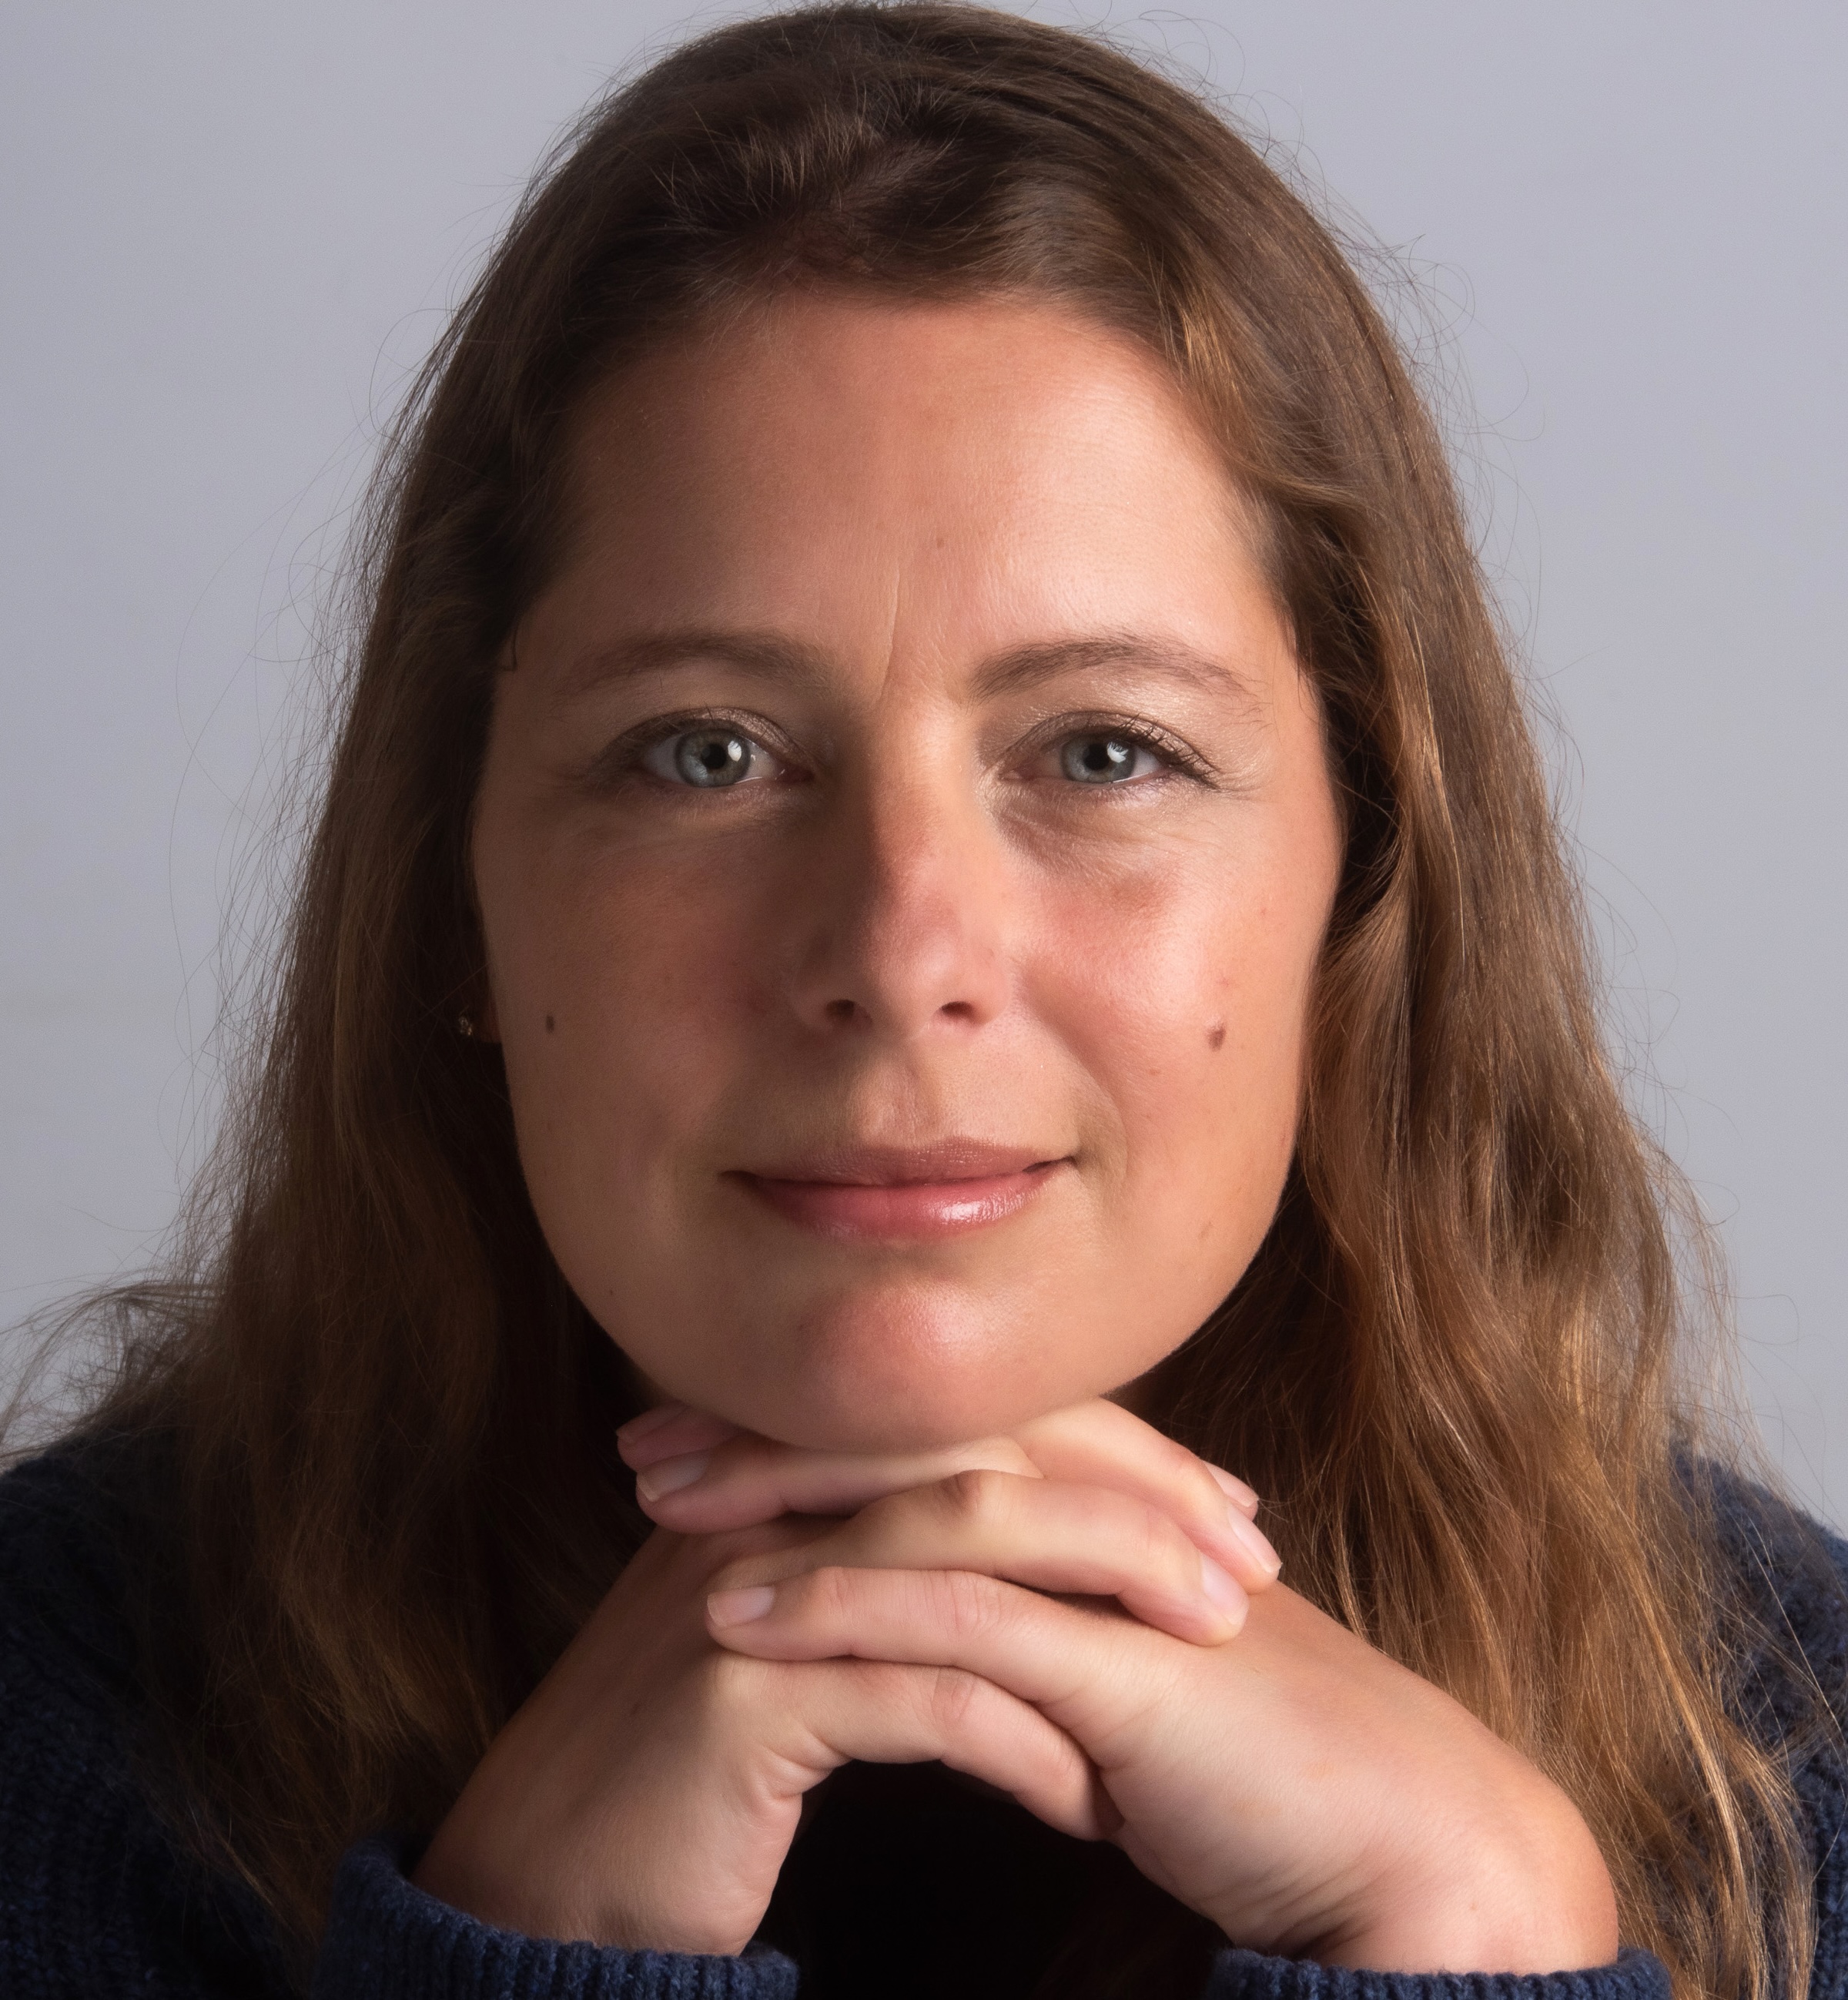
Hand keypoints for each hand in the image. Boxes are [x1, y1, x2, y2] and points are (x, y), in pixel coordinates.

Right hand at [411, 1401, 1260, 1954]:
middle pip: (986, 1452)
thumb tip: (1042, 1563)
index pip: (977, 1416)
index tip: (1219, 1506)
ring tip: (1208, 1646)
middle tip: (1248, 1564)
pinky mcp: (737, 1698)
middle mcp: (765, 1503)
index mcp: (788, 1477)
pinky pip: (917, 1695)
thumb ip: (893, 1580)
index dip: (1111, 1448)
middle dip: (1135, 1500)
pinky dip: (1021, 1739)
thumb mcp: (802, 1647)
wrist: (542, 1892)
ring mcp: (748, 1588)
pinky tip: (1091, 1798)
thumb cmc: (690, 1778)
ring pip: (965, 1550)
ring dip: (1104, 1597)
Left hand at [647, 1404, 1616, 1974]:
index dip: (813, 1423)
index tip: (694, 1433)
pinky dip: (841, 1604)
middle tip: (640, 1440)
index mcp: (1102, 1498)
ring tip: (656, 1516)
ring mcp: (1119, 1574)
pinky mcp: (1126, 1662)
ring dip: (783, 1500)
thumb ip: (1048, 1634)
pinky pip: (960, 1614)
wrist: (1399, 1839)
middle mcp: (1105, 1507)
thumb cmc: (1261, 1769)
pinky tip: (737, 1620)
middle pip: (917, 1431)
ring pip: (926, 1499)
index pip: (936, 1426)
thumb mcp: (1129, 1676)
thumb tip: (958, 1642)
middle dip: (770, 1432)